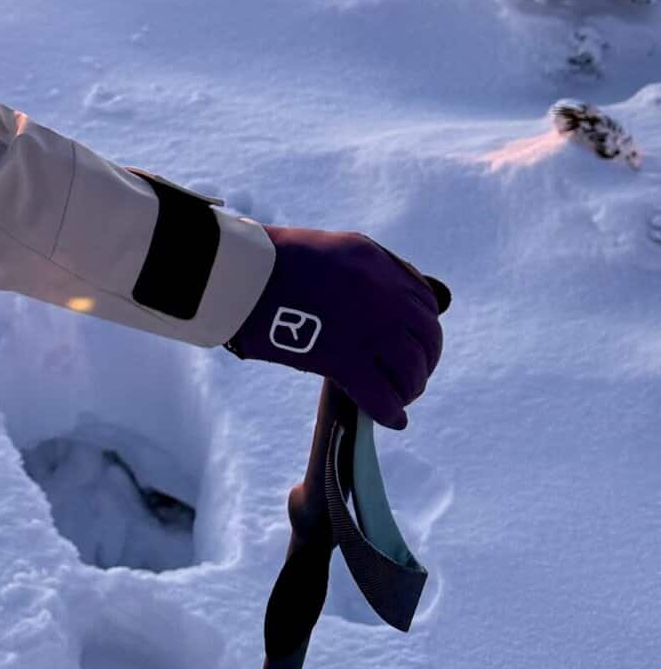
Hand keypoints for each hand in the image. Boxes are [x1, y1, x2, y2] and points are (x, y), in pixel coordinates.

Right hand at [229, 228, 447, 430]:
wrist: (240, 272)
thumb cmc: (274, 259)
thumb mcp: (333, 249)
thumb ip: (366, 271)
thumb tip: (387, 306)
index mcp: (379, 264)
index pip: (426, 304)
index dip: (425, 331)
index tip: (414, 344)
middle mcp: (383, 295)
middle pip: (427, 340)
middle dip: (422, 364)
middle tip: (409, 378)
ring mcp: (366, 328)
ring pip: (409, 371)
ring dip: (407, 389)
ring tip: (396, 398)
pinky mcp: (343, 359)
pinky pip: (381, 396)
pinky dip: (390, 412)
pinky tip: (391, 419)